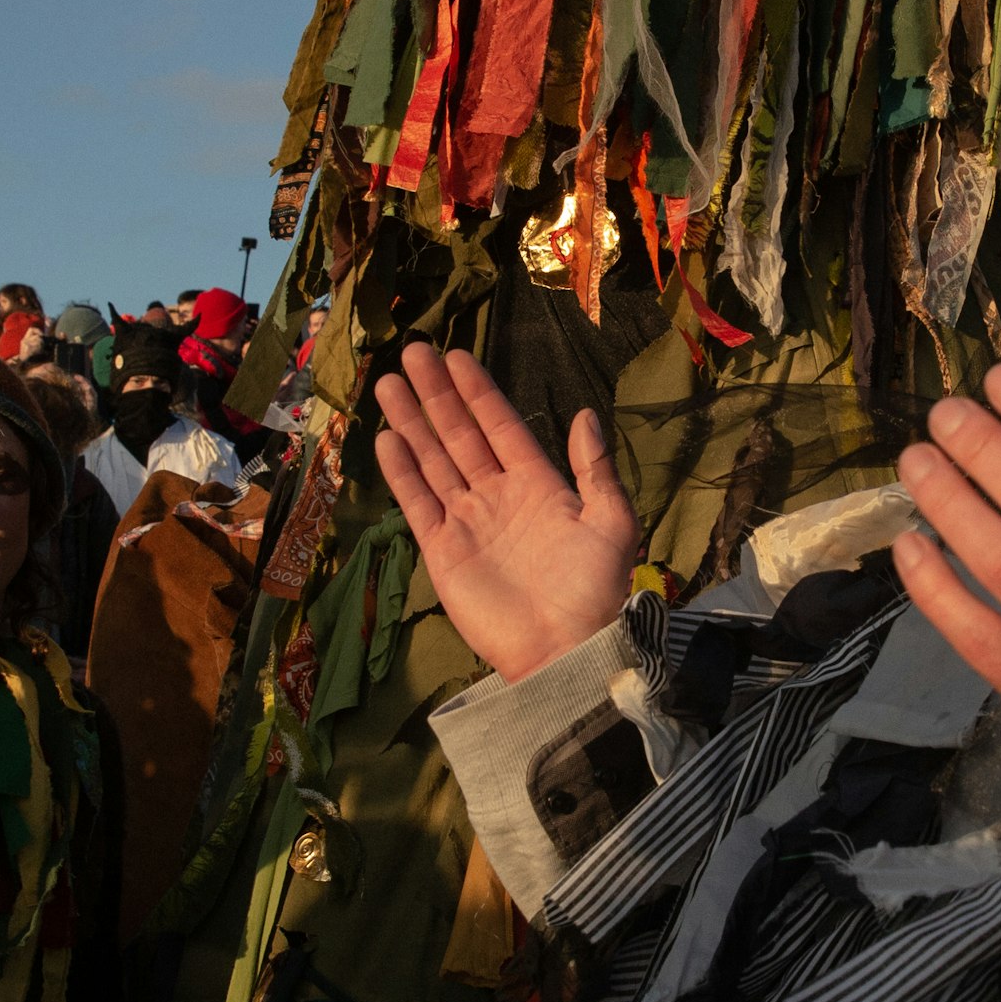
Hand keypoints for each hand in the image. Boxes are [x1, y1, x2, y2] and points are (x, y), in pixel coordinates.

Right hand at [368, 342, 634, 682]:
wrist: (563, 650)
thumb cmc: (594, 589)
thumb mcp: (611, 523)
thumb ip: (594, 469)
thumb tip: (586, 415)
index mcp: (539, 485)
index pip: (502, 427)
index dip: (479, 392)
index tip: (456, 356)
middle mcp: (498, 497)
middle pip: (461, 435)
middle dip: (438, 394)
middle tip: (414, 351)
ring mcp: (468, 522)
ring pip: (434, 461)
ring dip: (413, 422)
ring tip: (389, 383)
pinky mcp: (443, 551)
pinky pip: (419, 503)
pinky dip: (403, 472)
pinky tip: (388, 439)